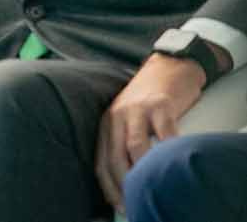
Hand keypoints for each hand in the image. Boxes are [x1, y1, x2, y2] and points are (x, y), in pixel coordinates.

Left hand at [94, 52, 211, 210]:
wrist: (168, 67)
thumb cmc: (148, 100)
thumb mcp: (127, 119)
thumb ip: (123, 143)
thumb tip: (129, 180)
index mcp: (106, 123)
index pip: (101, 161)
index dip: (109, 186)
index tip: (118, 205)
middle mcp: (117, 116)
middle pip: (116, 157)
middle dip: (125, 184)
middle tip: (136, 202)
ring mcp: (138, 110)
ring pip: (136, 147)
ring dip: (144, 171)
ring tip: (152, 188)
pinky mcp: (161, 105)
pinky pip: (165, 134)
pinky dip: (169, 152)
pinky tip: (172, 165)